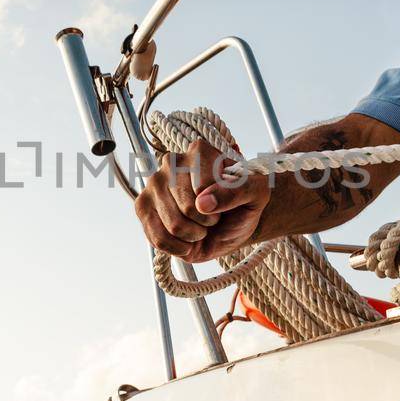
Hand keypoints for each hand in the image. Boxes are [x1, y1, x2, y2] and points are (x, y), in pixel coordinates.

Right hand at [134, 138, 270, 262]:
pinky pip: (157, 239)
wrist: (232, 223)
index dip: (221, 204)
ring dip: (194, 236)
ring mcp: (153, 185)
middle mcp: (171, 163)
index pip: (204, 186)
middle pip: (187, 208)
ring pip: (173, 226)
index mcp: (199, 152)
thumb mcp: (257, 193)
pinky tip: (188, 240)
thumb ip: (237, 191)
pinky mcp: (143, 208)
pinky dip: (179, 248)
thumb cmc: (245, 203)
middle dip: (207, 223)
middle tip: (214, 217)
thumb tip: (203, 202)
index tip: (228, 202)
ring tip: (201, 227)